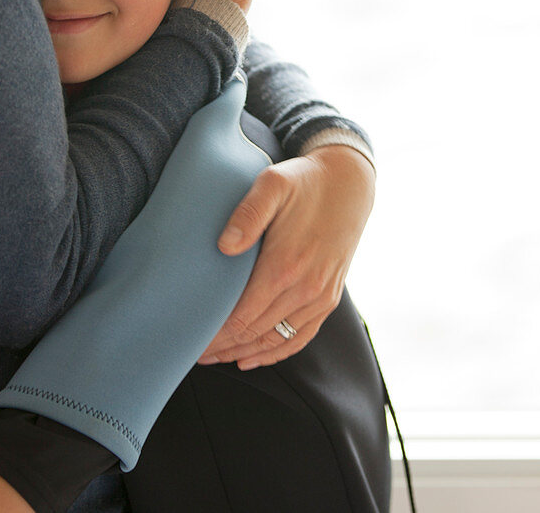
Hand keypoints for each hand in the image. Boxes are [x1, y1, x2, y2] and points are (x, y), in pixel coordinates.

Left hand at [199, 146, 374, 368]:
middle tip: (192, 353)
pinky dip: (276, 352)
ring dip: (244, 354)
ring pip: (277, 341)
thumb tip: (224, 247)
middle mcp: (305, 288)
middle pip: (255, 334)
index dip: (214, 335)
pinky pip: (302, 337)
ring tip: (215, 358)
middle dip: (222, 347)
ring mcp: (320, 296)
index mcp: (285, 264)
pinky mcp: (329, 297)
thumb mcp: (272, 183)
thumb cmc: (304, 181)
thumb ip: (247, 213)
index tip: (190, 341)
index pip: (241, 317)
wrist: (349, 181)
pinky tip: (253, 357)